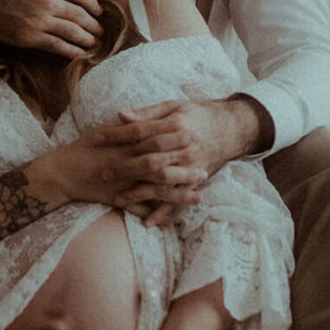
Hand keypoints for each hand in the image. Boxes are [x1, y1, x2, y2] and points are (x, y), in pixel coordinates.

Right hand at [0, 0, 102, 57]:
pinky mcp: (31, 37)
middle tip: (101, 31)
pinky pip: (59, 46)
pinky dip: (73, 51)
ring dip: (88, 39)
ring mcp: (40, 20)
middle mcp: (48, 0)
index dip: (94, 4)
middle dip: (94, 25)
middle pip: (81, 14)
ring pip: (74, 32)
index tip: (98, 11)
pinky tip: (80, 53)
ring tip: (94, 43)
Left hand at [95, 97, 271, 207]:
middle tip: (104, 174)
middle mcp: (185, 149)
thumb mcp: (173, 106)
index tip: (97, 138)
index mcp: (176, 127)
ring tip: (118, 200)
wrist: (231, 128)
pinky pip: (178, 200)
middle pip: (150, 161)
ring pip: (162, 183)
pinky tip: (147, 222)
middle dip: (125, 169)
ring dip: (140, 193)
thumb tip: (120, 116)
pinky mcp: (196, 181)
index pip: (141, 132)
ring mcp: (191, 167)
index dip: (118, 135)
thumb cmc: (197, 115)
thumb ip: (147, 113)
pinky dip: (163, 212)